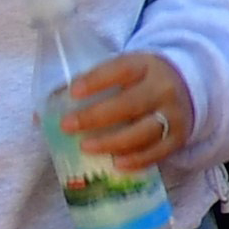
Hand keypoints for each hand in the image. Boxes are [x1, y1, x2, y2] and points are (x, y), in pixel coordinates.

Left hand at [51, 48, 195, 178]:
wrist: (188, 87)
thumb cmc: (140, 81)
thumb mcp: (122, 72)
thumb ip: (87, 88)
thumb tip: (41, 116)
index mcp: (145, 65)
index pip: (121, 69)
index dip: (96, 80)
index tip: (72, 92)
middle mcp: (163, 88)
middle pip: (130, 104)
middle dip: (96, 116)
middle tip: (68, 126)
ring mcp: (173, 114)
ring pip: (144, 131)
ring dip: (113, 142)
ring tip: (86, 148)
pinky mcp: (179, 137)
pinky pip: (158, 152)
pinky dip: (137, 160)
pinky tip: (116, 164)